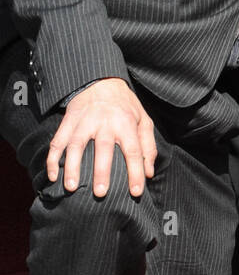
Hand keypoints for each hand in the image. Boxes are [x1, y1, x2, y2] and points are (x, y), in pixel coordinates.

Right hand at [47, 77, 157, 198]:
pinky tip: (53, 176)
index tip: (136, 192)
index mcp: (126, 123)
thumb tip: (148, 173)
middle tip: (101, 193)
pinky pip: (58, 141)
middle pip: (103, 148)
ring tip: (71, 187)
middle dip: (102, 171)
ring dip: (72, 167)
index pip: (134, 151)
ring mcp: (84, 122)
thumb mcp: (144, 121)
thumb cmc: (126, 106)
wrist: (101, 81)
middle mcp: (105, 122)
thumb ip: (148, 147)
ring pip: (76, 145)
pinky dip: (53, 158)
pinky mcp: (68, 122)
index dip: (136, 172)